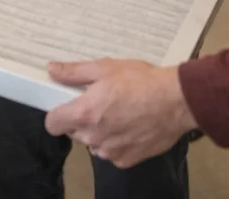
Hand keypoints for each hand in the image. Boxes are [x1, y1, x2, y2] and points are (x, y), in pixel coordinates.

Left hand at [44, 59, 195, 168]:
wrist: (176, 101)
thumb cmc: (141, 81)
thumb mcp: (105, 67)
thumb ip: (74, 72)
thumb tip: (52, 70)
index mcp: (84, 114)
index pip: (52, 124)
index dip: (58, 113)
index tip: (69, 105)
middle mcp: (93, 137)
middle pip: (74, 133)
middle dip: (82, 119)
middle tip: (101, 103)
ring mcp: (110, 152)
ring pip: (93, 144)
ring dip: (100, 132)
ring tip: (119, 113)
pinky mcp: (126, 160)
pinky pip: (112, 153)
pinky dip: (117, 142)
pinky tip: (131, 126)